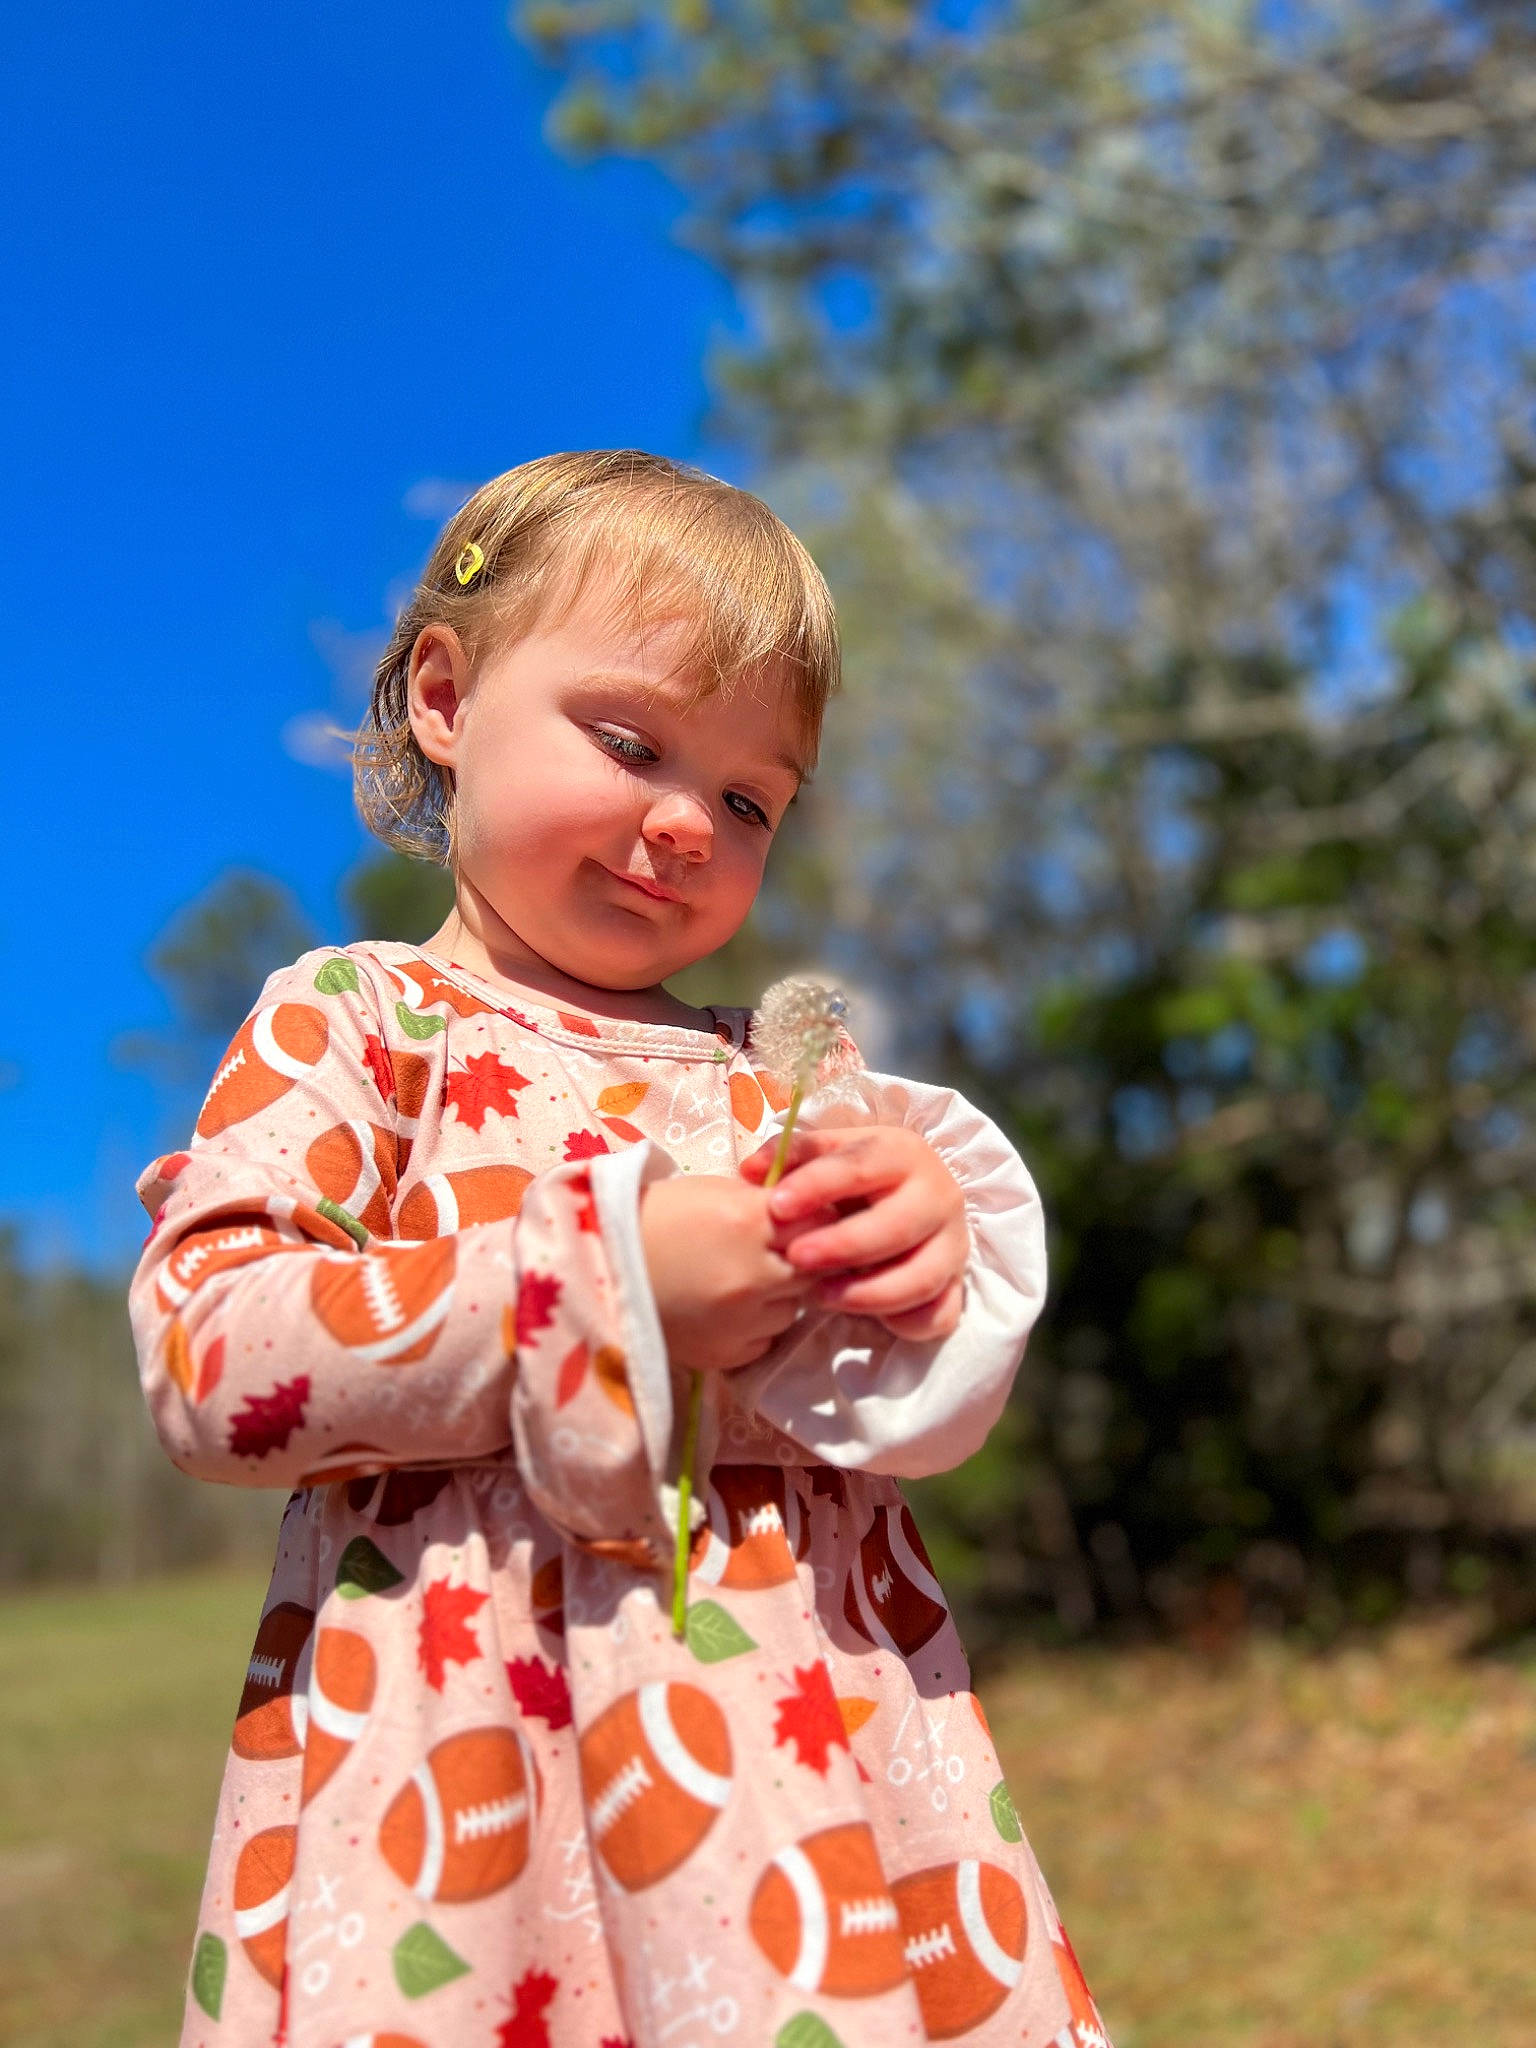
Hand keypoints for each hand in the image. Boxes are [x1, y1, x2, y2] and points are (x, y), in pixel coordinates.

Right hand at [639, 1174, 829, 1373]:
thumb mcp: (714, 1191)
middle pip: (814, 1269)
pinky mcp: (729, 1355)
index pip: (820, 1222)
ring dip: (779, 1296)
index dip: (815, 1220)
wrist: (597, 1267)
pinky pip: (766, 1339)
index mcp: (749, 1222)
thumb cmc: (654, 1217)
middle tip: (777, 1252)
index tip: (803, 1221)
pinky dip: (755, 1326)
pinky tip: (727, 1309)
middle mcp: (755, 1275)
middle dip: (801, 1259)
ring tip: (743, 1282)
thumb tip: (805, 1216)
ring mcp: (743, 1322)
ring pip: (793, 1308)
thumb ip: (764, 1205)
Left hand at [740, 1125, 968, 1340]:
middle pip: (897, 1225)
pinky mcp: (956, 1284)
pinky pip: (940, 1314)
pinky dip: (908, 1323)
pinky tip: (873, 1322)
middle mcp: (938, 1195)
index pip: (862, 1166)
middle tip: (796, 1258)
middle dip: (843, 1246)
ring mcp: (953, 1243)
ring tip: (821, 1298)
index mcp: (902, 1153)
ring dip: (869, 1293)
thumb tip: (750, 1172)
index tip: (776, 1206)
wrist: (910, 1194)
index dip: (818, 1186)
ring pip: (921, 1276)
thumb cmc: (856, 1177)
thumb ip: (789, 1158)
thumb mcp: (828, 1154)